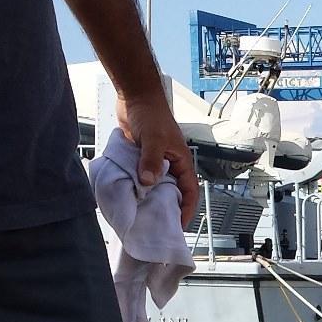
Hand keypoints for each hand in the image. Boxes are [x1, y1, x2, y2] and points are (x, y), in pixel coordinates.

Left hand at [116, 89, 199, 227]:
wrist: (135, 96)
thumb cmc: (151, 114)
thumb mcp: (154, 139)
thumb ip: (151, 161)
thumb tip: (147, 182)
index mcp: (182, 162)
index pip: (190, 191)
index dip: (187, 209)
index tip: (178, 224)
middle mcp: (171, 165)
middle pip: (174, 192)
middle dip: (169, 208)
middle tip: (160, 224)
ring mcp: (156, 163)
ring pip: (157, 186)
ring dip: (151, 198)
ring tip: (144, 214)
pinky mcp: (142, 160)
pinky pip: (142, 178)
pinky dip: (138, 187)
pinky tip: (131, 196)